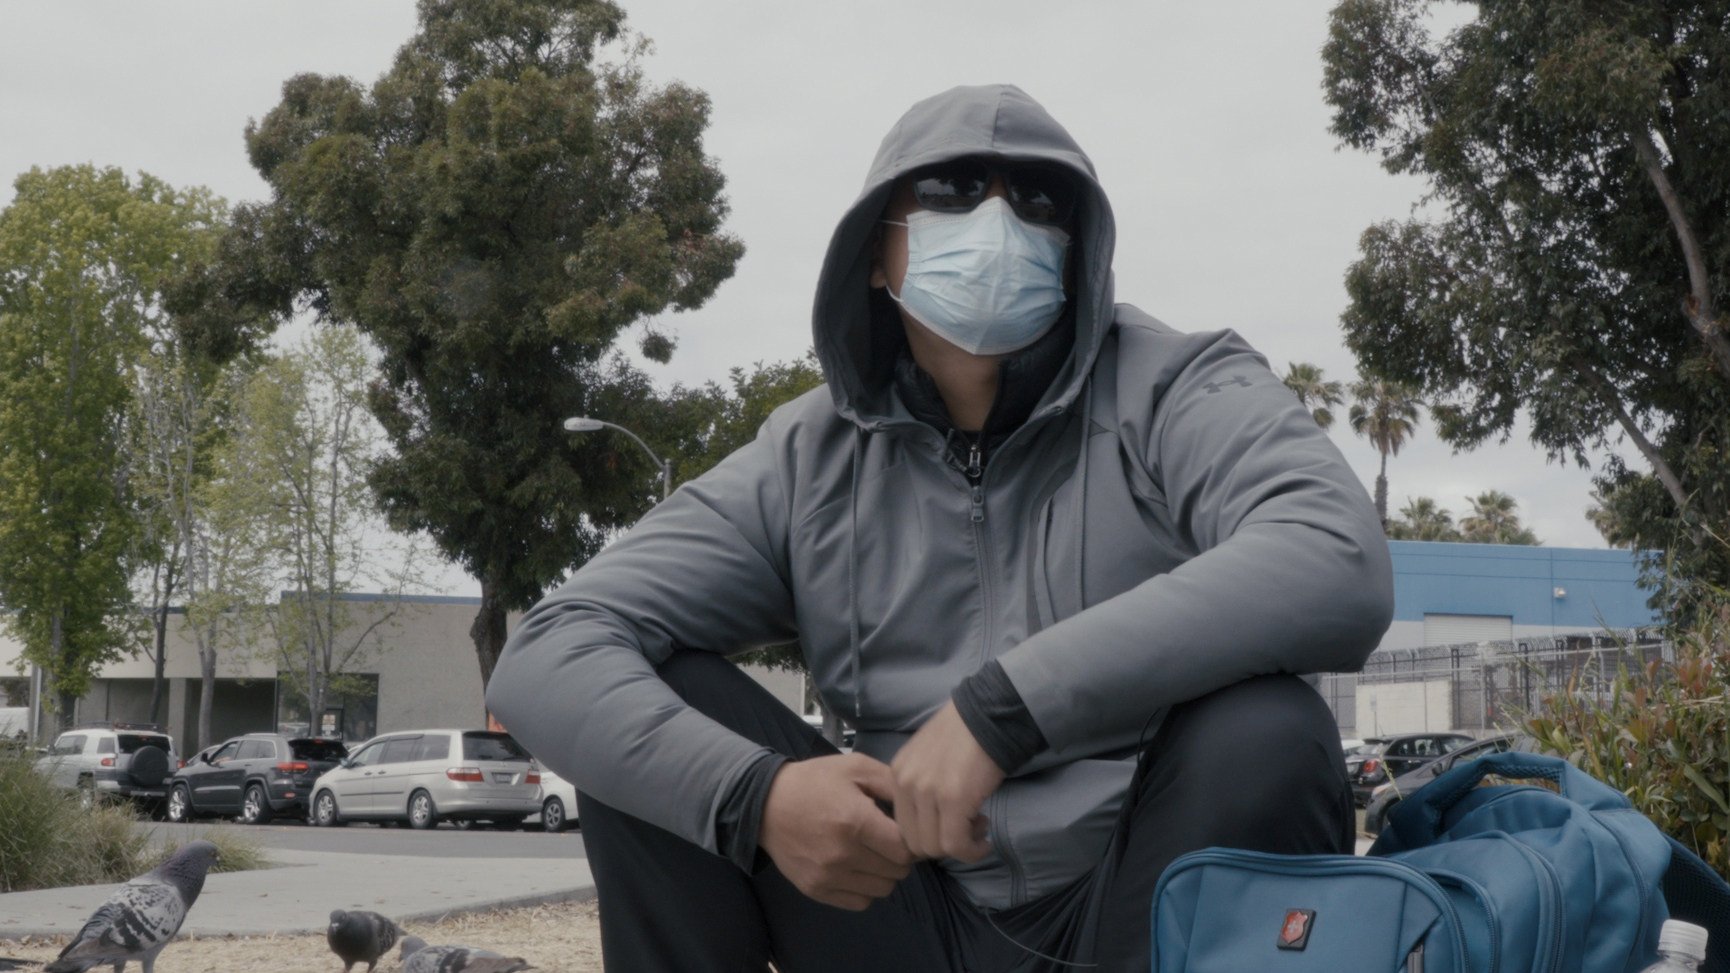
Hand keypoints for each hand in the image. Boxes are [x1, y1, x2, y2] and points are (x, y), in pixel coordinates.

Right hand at [759, 753, 914, 910]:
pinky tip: (856, 869)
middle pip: (897, 872)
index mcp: (856, 821)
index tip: (902, 832)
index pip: (905, 850)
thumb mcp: (856, 767)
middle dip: (898, 857)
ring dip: (884, 874)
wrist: (766, 803)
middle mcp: (843, 854)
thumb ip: (892, 783)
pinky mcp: (816, 889)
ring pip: (882, 890)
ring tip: (872, 854)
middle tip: (887, 842)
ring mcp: (828, 875)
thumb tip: (919, 808)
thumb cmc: (816, 781)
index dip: (911, 842)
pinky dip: (865, 889)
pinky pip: (860, 903)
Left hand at [890, 701, 1004, 862]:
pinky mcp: (953, 799)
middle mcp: (906, 783)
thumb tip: (931, 823)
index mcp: (898, 773)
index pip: (901, 825)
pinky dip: (972, 851)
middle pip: (914, 841)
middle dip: (942, 846)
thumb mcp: (929, 757)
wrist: (990, 714)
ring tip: (979, 829)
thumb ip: (922, 786)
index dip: (927, 836)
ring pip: (934, 847)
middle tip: (967, 831)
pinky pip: (956, 845)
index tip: (949, 830)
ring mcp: (927, 792)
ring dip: (959, 848)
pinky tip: (984, 840)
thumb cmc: (965, 734)